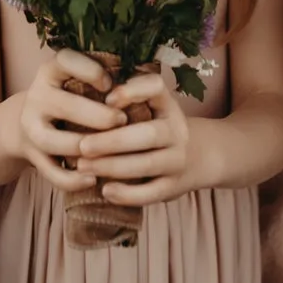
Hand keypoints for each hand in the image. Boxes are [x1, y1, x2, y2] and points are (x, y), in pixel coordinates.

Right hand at [19, 49, 127, 191]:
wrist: (30, 123)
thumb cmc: (69, 97)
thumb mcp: (76, 79)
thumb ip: (100, 79)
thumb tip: (140, 82)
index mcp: (50, 71)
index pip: (65, 60)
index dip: (90, 70)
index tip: (110, 83)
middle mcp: (37, 96)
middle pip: (64, 106)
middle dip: (98, 116)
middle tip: (122, 120)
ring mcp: (30, 126)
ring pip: (52, 141)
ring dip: (84, 147)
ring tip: (111, 151)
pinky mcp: (31, 155)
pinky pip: (51, 172)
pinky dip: (72, 180)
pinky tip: (94, 180)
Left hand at [76, 71, 191, 204]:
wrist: (200, 155)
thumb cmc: (159, 125)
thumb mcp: (153, 105)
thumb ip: (128, 99)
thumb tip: (84, 96)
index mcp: (167, 104)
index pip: (156, 88)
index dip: (133, 91)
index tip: (107, 99)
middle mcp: (177, 130)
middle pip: (148, 134)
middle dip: (112, 141)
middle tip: (82, 145)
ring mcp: (177, 160)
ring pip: (147, 164)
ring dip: (113, 166)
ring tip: (82, 166)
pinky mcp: (173, 187)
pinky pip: (151, 193)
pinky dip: (128, 194)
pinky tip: (105, 191)